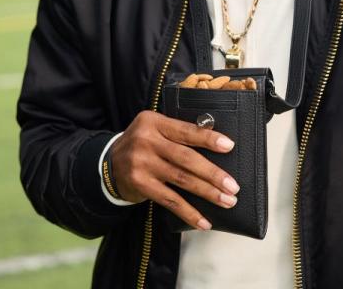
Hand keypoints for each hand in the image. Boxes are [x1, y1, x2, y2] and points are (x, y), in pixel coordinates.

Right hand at [110, 110, 239, 229]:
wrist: (109, 164)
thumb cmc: (143, 145)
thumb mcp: (155, 129)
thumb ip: (178, 134)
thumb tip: (217, 143)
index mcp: (153, 122)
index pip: (186, 130)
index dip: (208, 139)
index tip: (229, 146)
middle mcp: (146, 141)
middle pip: (186, 158)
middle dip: (213, 173)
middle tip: (233, 186)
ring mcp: (141, 163)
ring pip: (181, 180)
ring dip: (207, 193)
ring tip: (226, 201)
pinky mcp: (140, 184)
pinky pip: (170, 200)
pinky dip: (189, 212)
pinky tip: (204, 221)